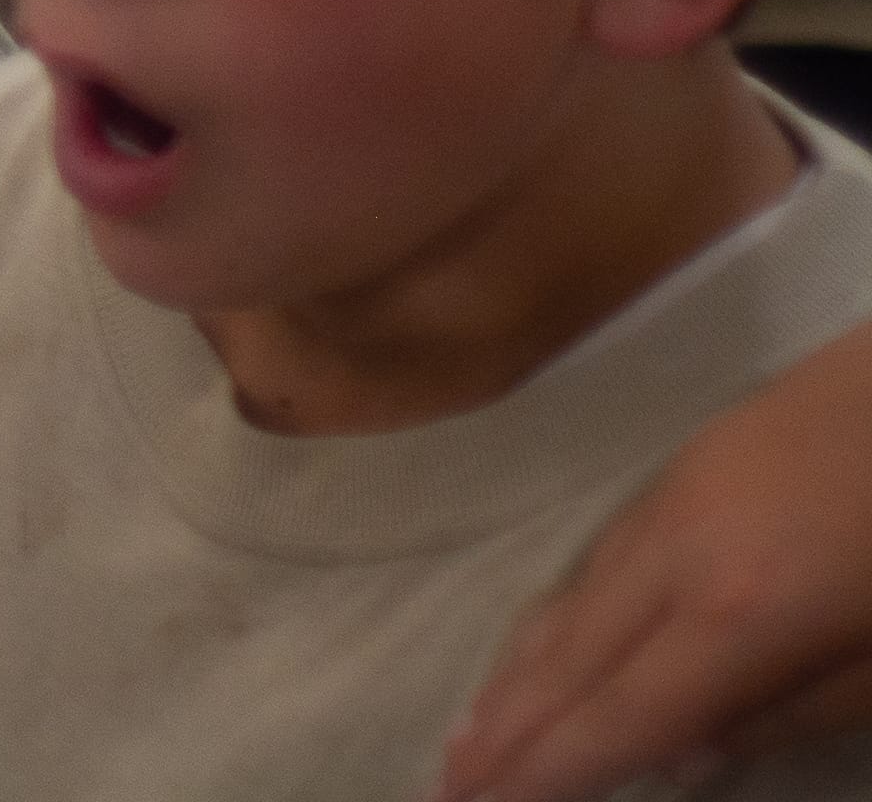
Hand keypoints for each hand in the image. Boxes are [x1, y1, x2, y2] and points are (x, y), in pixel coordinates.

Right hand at [440, 323, 871, 799]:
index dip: (547, 771)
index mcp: (739, 614)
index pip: (620, 714)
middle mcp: (676, 555)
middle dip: (504, 730)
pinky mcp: (687, 462)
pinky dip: (555, 616)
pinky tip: (544, 641)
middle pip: (570, 657)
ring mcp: (672, 498)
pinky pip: (597, 557)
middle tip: (442, 787)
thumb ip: (789, 712)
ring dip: (516, 674)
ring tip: (469, 732)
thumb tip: (684, 757)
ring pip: (572, 600)